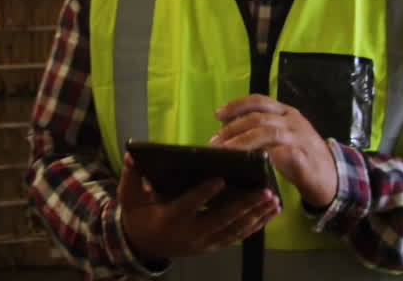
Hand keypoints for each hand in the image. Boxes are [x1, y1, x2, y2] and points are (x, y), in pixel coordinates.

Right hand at [118, 153, 279, 263]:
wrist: (141, 246)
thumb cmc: (138, 215)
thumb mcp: (129, 196)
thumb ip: (132, 176)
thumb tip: (132, 156)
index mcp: (169, 218)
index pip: (188, 205)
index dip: (203, 193)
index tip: (220, 179)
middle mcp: (189, 234)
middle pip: (220, 219)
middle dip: (244, 206)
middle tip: (264, 192)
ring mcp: (202, 243)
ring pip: (233, 230)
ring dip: (256, 216)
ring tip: (273, 201)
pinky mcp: (211, 246)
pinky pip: (236, 237)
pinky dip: (254, 226)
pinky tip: (268, 215)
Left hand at [209, 94, 337, 208]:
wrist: (332, 177)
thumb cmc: (302, 156)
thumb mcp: (284, 137)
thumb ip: (262, 131)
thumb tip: (227, 134)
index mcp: (286, 113)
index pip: (259, 101)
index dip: (237, 105)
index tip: (217, 114)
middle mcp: (293, 122)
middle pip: (259, 118)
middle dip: (233, 128)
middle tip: (215, 142)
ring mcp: (300, 139)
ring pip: (268, 133)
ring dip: (243, 142)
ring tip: (226, 152)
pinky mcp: (304, 159)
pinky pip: (283, 154)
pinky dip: (264, 157)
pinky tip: (251, 163)